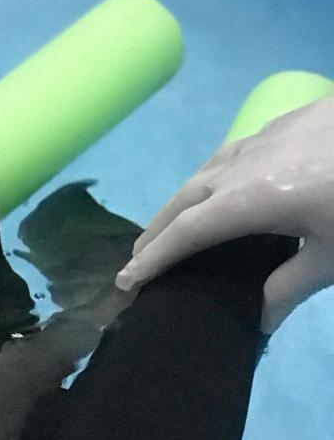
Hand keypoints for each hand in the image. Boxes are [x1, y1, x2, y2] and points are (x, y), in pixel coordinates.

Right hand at [115, 97, 333, 332]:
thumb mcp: (333, 259)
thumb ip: (288, 289)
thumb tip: (259, 321)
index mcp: (250, 200)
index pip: (186, 233)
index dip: (153, 260)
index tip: (127, 282)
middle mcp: (246, 164)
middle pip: (186, 196)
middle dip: (157, 229)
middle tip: (138, 258)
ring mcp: (269, 135)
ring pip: (209, 167)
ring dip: (183, 198)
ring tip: (172, 223)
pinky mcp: (294, 119)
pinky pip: (236, 150)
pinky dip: (215, 174)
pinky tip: (226, 183)